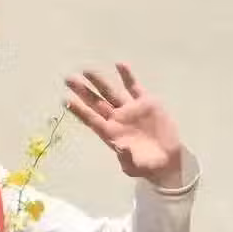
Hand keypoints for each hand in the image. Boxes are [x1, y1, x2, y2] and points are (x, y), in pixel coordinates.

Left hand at [65, 64, 183, 188]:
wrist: (167, 161)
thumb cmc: (146, 166)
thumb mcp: (134, 166)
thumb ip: (126, 157)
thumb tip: (120, 147)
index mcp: (110, 133)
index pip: (91, 119)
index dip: (79, 110)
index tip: (65, 100)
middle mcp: (117, 119)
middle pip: (96, 103)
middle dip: (83, 91)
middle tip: (69, 79)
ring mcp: (130, 110)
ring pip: (112, 93)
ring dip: (100, 82)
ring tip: (87, 70)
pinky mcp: (146, 104)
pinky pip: (134, 88)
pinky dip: (128, 77)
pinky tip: (119, 64)